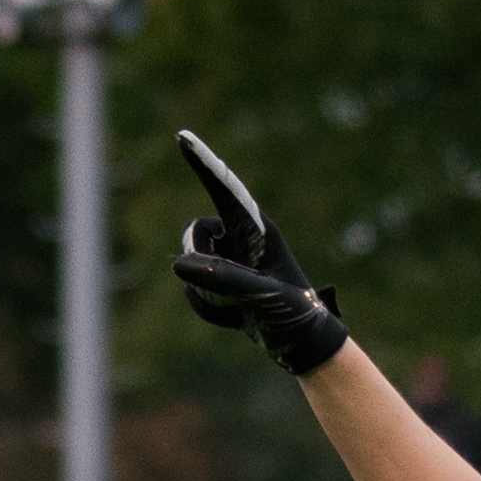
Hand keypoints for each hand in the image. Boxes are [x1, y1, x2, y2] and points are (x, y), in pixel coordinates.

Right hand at [169, 134, 346, 378]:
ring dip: (208, 295)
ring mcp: (229, 259)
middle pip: (193, 236)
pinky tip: (236, 318)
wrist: (302, 344)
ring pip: (190, 267)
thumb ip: (223, 278)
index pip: (224, 189)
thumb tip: (178, 264)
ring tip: (242, 309)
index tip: (182, 136)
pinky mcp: (222, 280)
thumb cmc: (293, 313)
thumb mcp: (260, 296)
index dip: (203, 162)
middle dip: (200, 265)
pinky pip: (193, 290)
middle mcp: (240, 237)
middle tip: (229, 292)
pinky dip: (208, 309)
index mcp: (256, 228)